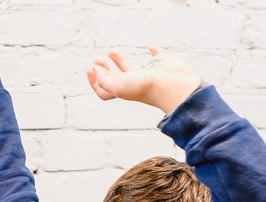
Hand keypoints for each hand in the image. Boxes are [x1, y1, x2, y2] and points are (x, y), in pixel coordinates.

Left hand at [86, 46, 201, 114]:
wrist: (175, 86)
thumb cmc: (147, 89)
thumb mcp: (118, 87)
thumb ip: (104, 80)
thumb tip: (95, 70)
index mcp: (124, 90)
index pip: (105, 89)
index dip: (94, 81)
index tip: (90, 68)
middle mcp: (135, 82)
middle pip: (116, 77)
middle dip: (104, 69)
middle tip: (97, 59)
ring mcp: (150, 73)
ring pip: (132, 67)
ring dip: (120, 60)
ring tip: (111, 51)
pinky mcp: (163, 62)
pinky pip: (157, 55)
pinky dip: (154, 50)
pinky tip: (150, 46)